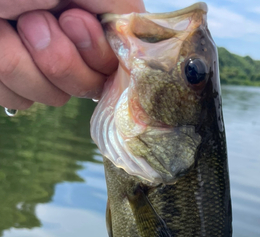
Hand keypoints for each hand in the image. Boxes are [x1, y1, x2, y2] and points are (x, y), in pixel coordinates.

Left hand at [0, 0, 144, 109]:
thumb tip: (142, 32)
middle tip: (30, 22)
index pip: (117, 60)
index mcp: (83, 11)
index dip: (97, 54)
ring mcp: (34, 61)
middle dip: (58, 59)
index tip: (71, 21)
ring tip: (1, 26)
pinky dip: (1, 74)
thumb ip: (118, 3)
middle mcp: (64, 38)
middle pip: (87, 86)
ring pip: (51, 97)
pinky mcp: (6, 80)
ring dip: (22, 64)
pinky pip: (19, 101)